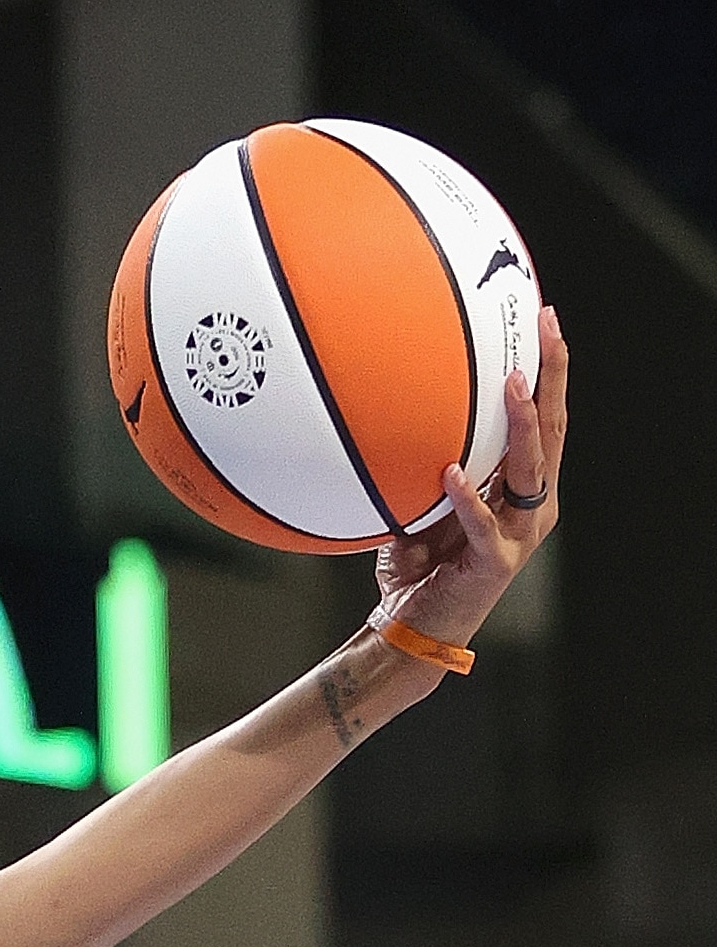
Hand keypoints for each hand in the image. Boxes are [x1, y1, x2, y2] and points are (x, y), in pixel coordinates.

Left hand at [372, 304, 568, 650]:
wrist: (413, 625)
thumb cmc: (418, 564)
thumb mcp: (421, 503)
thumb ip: (424, 464)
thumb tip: (394, 414)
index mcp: (520, 486)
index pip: (542, 418)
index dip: (548, 370)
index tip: (543, 321)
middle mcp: (531, 504)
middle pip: (550, 430)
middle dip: (551, 376)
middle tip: (545, 329)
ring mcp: (519, 533)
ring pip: (530, 469)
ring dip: (521, 425)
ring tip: (513, 384)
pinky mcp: (496, 563)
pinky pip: (483, 526)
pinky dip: (469, 499)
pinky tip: (452, 473)